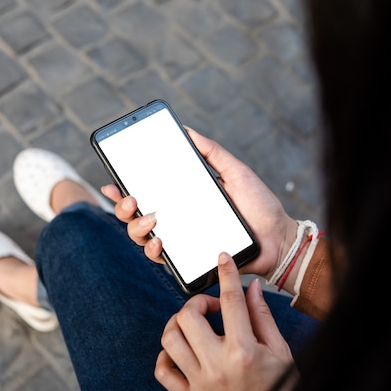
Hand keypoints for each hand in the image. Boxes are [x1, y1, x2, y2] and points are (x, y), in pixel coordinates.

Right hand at [101, 128, 296, 279]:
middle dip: (123, 207)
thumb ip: (211, 152)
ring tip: (150, 218)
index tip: (112, 181)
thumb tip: (187, 131)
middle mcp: (177, 219)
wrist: (277, 237)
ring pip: (142, 237)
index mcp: (183, 198)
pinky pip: (162, 258)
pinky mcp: (189, 259)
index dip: (124, 189)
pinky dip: (153, 250)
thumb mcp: (235, 171)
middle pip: (135, 215)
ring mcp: (181, 239)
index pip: (148, 193)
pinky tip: (158, 242)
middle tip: (131, 198)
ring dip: (136, 227)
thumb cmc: (258, 205)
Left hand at [154, 253, 294, 390]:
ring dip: (178, 324)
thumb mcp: (281, 352)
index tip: (223, 259)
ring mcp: (200, 384)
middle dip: (199, 301)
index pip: (231, 301)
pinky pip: (163, 371)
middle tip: (213, 307)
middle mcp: (218, 366)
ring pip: (170, 340)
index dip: (227, 274)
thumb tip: (251, 287)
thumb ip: (263, 317)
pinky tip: (181, 350)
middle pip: (189, 315)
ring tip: (194, 325)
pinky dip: (165, 356)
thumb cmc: (279, 390)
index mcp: (244, 352)